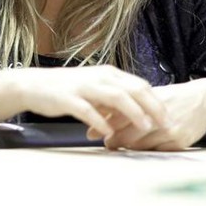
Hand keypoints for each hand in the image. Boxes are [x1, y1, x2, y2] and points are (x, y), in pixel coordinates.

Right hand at [12, 65, 167, 137]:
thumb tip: (138, 109)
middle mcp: (100, 76)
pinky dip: (101, 120)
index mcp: (109, 73)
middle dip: (153, 106)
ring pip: (115, 97)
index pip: (140, 84)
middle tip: (166, 123)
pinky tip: (109, 132)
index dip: (157, 100)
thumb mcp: (96, 88)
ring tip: (145, 126)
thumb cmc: (68, 88)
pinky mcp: (69, 98)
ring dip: (133, 112)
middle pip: (133, 89)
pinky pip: (88, 110)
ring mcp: (84, 86)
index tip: (169, 116)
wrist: (35, 85)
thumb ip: (115, 96)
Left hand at [87, 77, 205, 150]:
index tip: (91, 131)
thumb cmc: (173, 97)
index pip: (119, 114)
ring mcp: (167, 128)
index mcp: (146, 98)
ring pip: (139, 145)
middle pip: (127, 133)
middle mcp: (156, 114)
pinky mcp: (178, 141)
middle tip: (104, 141)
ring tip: (117, 145)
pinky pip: (155, 151)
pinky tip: (138, 148)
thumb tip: (100, 112)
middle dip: (112, 139)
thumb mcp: (151, 94)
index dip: (103, 124)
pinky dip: (143, 150)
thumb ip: (128, 104)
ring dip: (126, 147)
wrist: (203, 100)